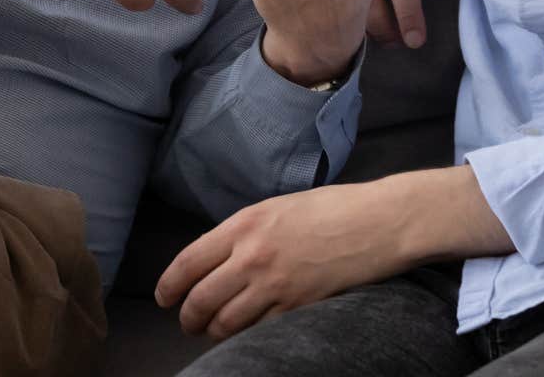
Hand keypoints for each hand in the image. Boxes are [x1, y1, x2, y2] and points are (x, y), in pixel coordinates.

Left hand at [154, 183, 409, 339]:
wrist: (378, 222)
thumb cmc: (333, 208)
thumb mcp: (278, 207)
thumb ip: (246, 232)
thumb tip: (220, 257)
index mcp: (245, 225)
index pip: (188, 262)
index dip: (169, 286)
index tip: (164, 298)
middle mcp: (252, 256)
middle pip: (200, 300)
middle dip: (188, 317)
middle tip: (188, 322)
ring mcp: (275, 285)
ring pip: (225, 323)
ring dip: (213, 331)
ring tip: (214, 331)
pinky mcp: (298, 307)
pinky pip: (259, 331)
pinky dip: (247, 336)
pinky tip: (248, 333)